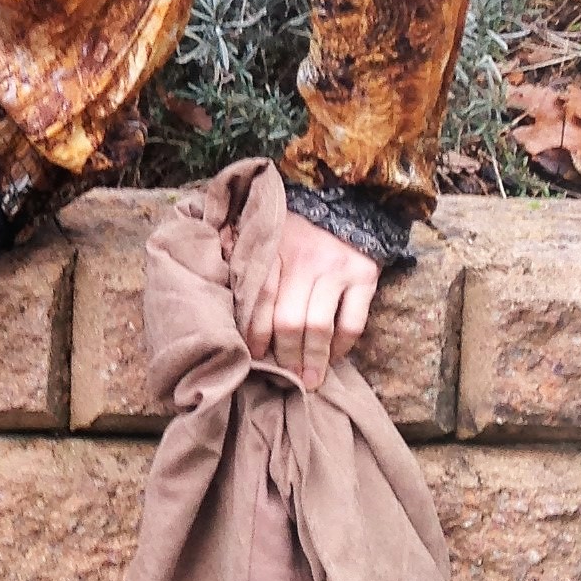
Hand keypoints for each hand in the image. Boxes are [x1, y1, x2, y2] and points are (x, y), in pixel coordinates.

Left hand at [239, 210, 378, 391]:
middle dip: (285, 355)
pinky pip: (352, 322)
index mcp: (276, 248)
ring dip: (313, 359)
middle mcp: (306, 259)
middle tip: (284, 377)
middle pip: (289, 319)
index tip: (254, 356)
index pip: (260, 298)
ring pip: (319, 326)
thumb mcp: (267, 231)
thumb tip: (215, 281)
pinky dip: (342, 346)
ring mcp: (337, 268)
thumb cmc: (297, 224)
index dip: (255, 331)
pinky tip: (333, 358)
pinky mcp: (365, 276)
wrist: (350, 200)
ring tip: (309, 380)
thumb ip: (243, 253)